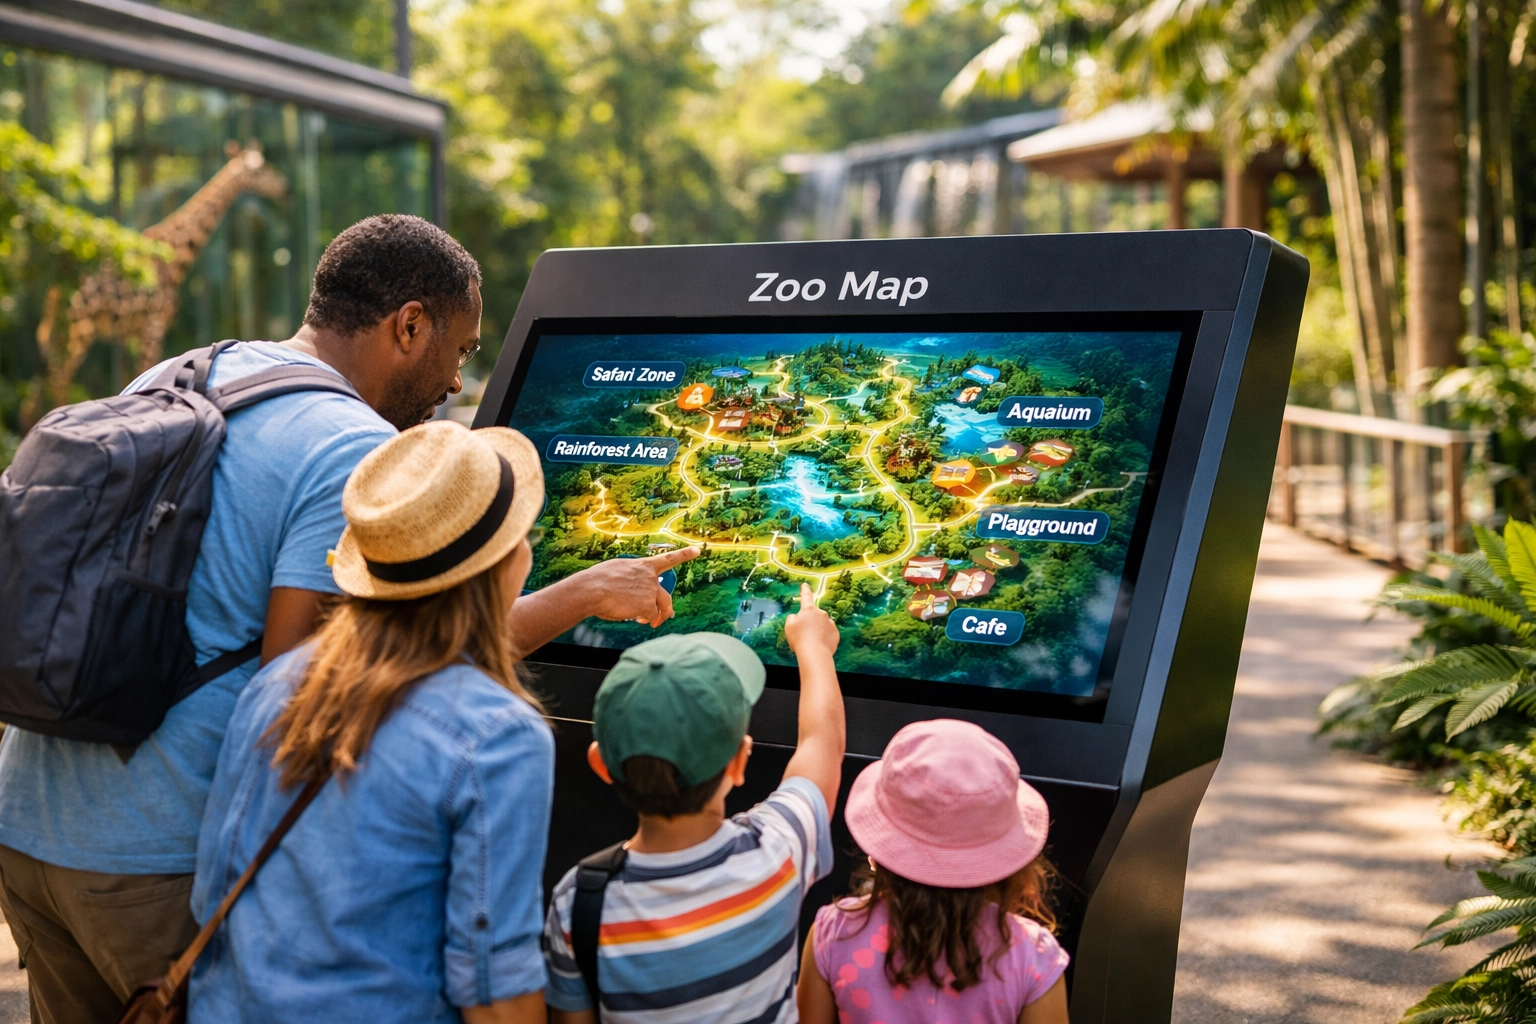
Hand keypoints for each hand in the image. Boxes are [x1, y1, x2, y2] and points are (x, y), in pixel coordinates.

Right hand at [580, 547, 700, 626]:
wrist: (592, 589)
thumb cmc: (597, 580)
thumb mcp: (616, 570)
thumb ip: (631, 577)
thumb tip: (632, 590)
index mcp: (643, 565)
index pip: (668, 559)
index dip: (684, 554)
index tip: (697, 550)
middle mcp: (650, 577)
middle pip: (666, 596)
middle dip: (667, 609)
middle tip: (667, 616)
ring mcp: (650, 591)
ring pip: (658, 609)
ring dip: (654, 618)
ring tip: (648, 623)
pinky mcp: (647, 605)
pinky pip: (649, 616)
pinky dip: (643, 619)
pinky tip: (634, 617)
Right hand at [784, 584, 838, 657]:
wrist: (815, 653)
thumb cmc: (799, 639)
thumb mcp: (789, 626)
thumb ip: (792, 618)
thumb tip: (796, 617)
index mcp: (808, 609)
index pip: (806, 596)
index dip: (805, 590)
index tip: (805, 585)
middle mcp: (821, 613)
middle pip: (814, 615)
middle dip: (810, 622)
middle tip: (803, 634)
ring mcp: (830, 623)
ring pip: (822, 624)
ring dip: (817, 630)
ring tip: (811, 642)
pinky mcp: (836, 633)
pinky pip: (828, 633)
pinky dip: (824, 638)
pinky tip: (818, 645)